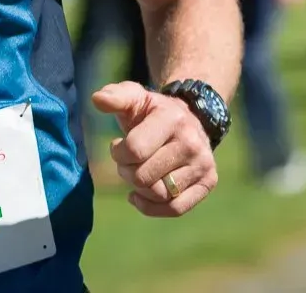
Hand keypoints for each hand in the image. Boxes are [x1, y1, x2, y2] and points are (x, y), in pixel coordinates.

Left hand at [92, 81, 217, 217]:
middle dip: (127, 171)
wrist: (190, 119)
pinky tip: (140, 195)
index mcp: (172, 119)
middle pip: (144, 177)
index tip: (119, 146)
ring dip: (139, 189)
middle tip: (128, 162)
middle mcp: (192, 143)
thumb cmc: (153, 112)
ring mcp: (203, 164)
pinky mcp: (208, 182)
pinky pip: (175, 208)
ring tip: (137, 173)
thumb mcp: (135, 97)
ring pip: (159, 194)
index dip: (118, 153)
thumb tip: (97, 99)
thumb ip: (115, 96)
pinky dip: (152, 208)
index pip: (135, 150)